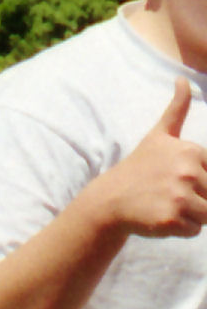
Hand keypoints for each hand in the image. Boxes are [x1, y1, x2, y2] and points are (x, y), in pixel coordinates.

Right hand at [105, 81, 206, 240]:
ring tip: (169, 206)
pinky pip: (194, 231)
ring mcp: (179, 196)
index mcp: (192, 151)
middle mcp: (188, 172)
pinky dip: (181, 229)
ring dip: (192, 215)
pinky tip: (162, 218)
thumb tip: (183, 78)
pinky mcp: (171, 219)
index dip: (200, 181)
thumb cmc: (139, 167)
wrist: (110, 198)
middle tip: (171, 195)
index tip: (176, 179)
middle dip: (198, 199)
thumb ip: (177, 108)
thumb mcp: (159, 135)